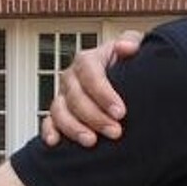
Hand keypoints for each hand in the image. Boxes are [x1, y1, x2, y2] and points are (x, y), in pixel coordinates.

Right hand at [40, 30, 140, 146]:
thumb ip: (133, 42)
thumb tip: (125, 47)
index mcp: (89, 60)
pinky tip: (55, 143)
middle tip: (115, 132)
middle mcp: (72, 77)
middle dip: (94, 116)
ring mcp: (63, 96)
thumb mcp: (138, 50)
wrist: (129, 82)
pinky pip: (48, 122)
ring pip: (60, 111)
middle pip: (75, 96)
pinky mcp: (60, 113)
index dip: (103, 94)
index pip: (90, 73)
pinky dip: (49, 132)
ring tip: (92, 142)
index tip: (121, 112)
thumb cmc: (131, 66)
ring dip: (74, 128)